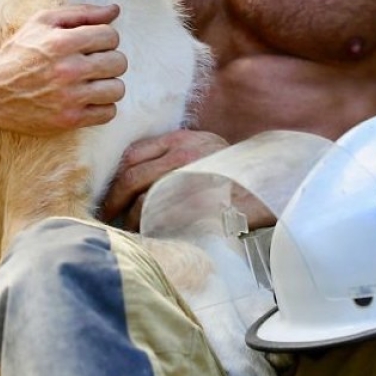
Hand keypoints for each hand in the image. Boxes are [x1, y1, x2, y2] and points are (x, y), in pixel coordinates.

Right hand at [0, 4, 126, 133]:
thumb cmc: (20, 52)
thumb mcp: (43, 22)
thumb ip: (81, 13)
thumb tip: (115, 10)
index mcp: (62, 42)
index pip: (111, 36)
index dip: (105, 38)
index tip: (93, 45)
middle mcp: (68, 70)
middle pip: (119, 62)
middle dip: (109, 60)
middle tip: (93, 64)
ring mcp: (70, 98)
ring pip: (117, 89)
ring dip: (108, 85)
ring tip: (93, 82)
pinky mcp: (69, 120)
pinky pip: (108, 113)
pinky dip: (103, 106)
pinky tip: (89, 99)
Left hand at [100, 129, 228, 230]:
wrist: (268, 189)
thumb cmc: (233, 174)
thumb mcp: (205, 150)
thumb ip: (176, 156)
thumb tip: (140, 177)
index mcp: (181, 140)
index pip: (133, 154)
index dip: (116, 176)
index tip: (110, 193)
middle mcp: (182, 155)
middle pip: (131, 177)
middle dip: (114, 200)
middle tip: (106, 216)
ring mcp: (189, 180)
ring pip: (142, 201)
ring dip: (129, 218)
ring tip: (126, 230)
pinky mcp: (195, 205)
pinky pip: (161, 219)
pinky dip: (148, 229)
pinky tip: (146, 235)